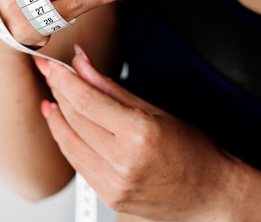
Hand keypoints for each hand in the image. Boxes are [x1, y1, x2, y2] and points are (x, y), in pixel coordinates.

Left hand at [34, 47, 236, 221]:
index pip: (86, 100)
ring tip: (52, 97)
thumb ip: (111, 87)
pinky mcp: (108, 197)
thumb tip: (83, 64)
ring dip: (56, 117)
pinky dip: (66, 140)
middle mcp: (123, 162)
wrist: (210, 195)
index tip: (53, 66)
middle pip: (74, 119)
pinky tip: (63, 125)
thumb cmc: (192, 153)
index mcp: (138, 134)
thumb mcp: (155, 110)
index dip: (64, 79)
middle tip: (50, 74)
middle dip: (58, 92)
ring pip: (68, 142)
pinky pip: (76, 163)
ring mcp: (114, 183)